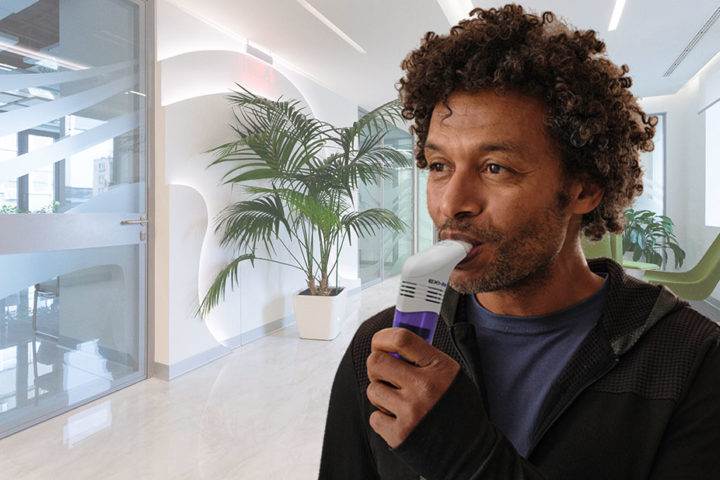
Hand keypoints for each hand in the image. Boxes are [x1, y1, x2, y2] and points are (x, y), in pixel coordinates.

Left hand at [366, 327, 460, 447]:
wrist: (470, 451)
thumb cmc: (457, 409)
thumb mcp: (451, 375)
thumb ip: (425, 358)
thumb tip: (392, 346)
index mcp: (439, 367)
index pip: (401, 338)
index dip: (382, 337)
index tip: (379, 343)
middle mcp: (424, 387)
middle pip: (376, 361)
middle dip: (377, 367)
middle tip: (386, 375)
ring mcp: (411, 411)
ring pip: (373, 389)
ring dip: (381, 395)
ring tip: (399, 403)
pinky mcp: (400, 434)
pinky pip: (374, 417)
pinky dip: (384, 419)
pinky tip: (401, 420)